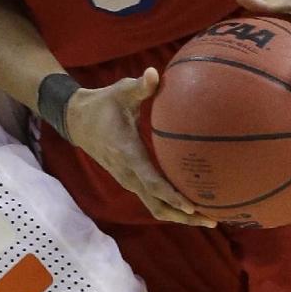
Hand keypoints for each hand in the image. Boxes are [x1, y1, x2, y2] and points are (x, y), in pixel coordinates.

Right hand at [66, 68, 216, 226]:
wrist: (78, 121)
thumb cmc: (103, 104)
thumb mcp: (120, 91)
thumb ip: (139, 86)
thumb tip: (154, 73)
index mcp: (127, 153)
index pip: (151, 180)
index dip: (170, 194)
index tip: (191, 205)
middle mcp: (128, 173)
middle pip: (157, 205)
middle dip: (183, 215)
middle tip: (212, 219)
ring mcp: (129, 180)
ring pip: (155, 207)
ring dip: (179, 216)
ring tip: (209, 217)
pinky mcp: (131, 180)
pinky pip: (152, 199)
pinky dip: (171, 206)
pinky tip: (192, 202)